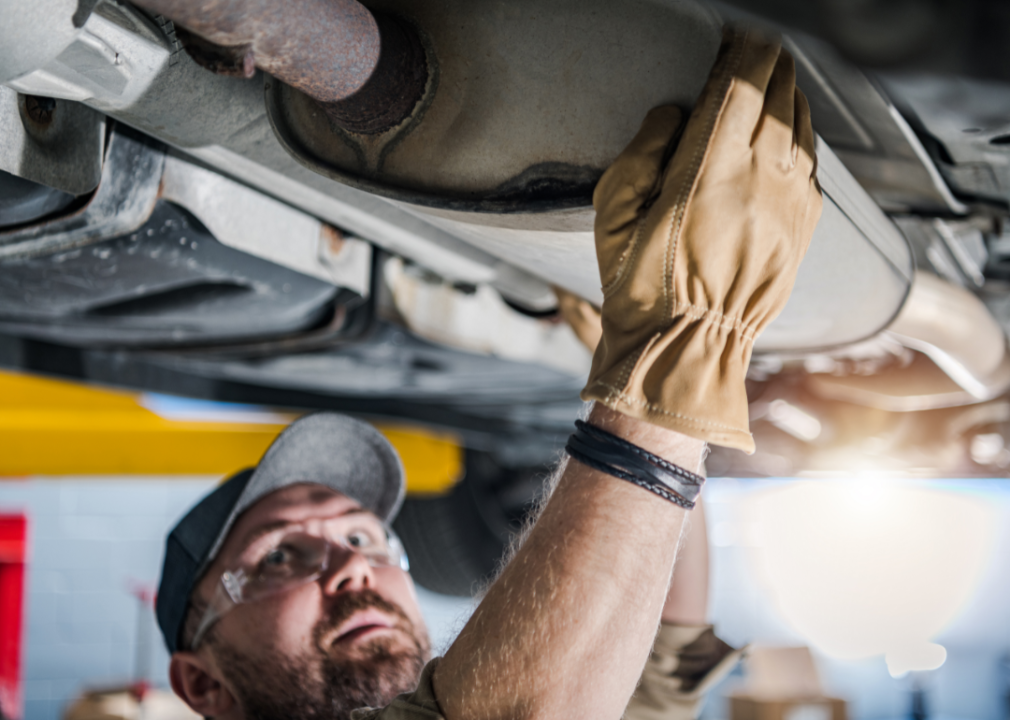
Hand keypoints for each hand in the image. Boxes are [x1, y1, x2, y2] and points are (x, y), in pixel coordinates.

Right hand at [582, 26, 822, 452]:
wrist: (689, 348)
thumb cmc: (641, 287)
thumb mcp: (612, 217)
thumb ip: (641, 154)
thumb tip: (675, 112)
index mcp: (706, 173)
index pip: (738, 88)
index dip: (741, 53)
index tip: (736, 36)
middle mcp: (759, 181)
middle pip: (778, 97)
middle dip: (769, 65)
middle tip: (757, 48)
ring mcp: (789, 206)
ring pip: (803, 127)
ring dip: (791, 95)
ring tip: (776, 78)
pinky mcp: (803, 230)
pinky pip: (813, 166)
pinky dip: (804, 136)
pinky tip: (790, 131)